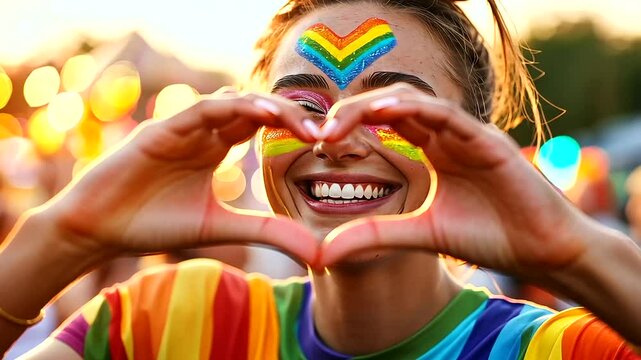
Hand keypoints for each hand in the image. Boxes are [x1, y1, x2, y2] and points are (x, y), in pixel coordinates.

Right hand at [42, 88, 318, 264]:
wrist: (100, 230)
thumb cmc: (154, 224)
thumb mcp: (221, 227)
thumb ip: (267, 232)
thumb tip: (318, 253)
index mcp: (216, 147)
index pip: (262, 123)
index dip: (294, 126)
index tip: (327, 141)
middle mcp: (203, 131)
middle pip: (254, 108)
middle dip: (290, 114)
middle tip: (325, 131)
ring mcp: (182, 128)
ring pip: (232, 103)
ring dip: (267, 107)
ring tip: (300, 122)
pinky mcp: (160, 131)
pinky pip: (201, 111)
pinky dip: (231, 109)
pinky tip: (261, 115)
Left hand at [319, 83, 590, 273]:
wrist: (541, 252)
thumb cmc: (489, 237)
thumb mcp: (419, 234)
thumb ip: (375, 235)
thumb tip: (323, 252)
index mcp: (435, 148)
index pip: (388, 120)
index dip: (352, 124)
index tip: (319, 141)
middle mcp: (450, 134)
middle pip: (395, 104)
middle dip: (355, 112)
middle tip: (320, 131)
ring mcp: (470, 134)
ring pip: (418, 102)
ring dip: (377, 105)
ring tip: (340, 121)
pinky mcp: (489, 142)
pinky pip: (449, 115)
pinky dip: (417, 109)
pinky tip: (384, 112)